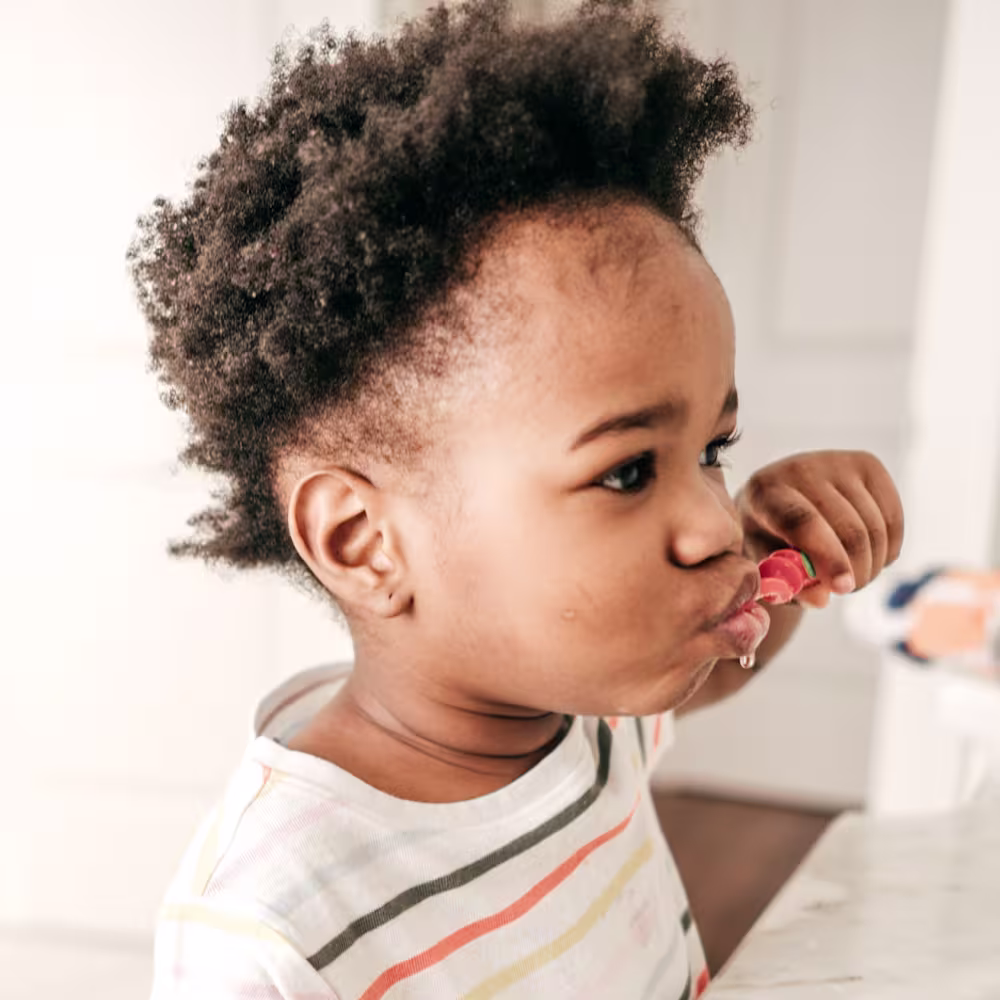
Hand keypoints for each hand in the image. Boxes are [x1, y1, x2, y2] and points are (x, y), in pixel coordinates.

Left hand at [735, 450, 904, 609]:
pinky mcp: (868, 464)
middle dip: (856, 572)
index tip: (843, 588)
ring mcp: (837, 462)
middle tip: (846, 590)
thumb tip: (822, 598)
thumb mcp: (768, 565)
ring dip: (871, 565)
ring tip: (852, 575)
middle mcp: (801, 469)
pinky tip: (869, 557)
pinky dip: (887, 550)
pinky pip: (893, 520)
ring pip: (875, 528)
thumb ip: (789, 584)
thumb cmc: (769, 539)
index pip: (803, 522)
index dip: (829, 558)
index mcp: (765, 492)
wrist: (781, 498)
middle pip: (848, 530)